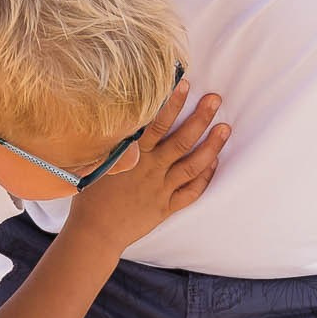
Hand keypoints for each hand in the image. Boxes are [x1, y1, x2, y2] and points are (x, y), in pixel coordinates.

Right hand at [64, 88, 229, 254]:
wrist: (95, 233)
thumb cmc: (90, 197)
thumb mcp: (97, 163)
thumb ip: (115, 143)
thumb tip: (124, 118)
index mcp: (133, 156)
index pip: (156, 124)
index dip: (172, 103)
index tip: (185, 84)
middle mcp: (151, 169)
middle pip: (181, 140)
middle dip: (200, 118)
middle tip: (215, 99)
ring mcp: (161, 189)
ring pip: (192, 165)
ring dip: (211, 146)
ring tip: (225, 128)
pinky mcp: (166, 207)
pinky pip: (191, 192)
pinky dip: (204, 177)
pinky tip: (215, 163)